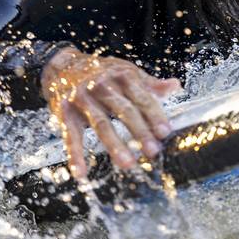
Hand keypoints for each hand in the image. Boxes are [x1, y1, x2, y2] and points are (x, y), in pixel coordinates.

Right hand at [41, 48, 181, 180]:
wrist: (62, 66)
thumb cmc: (101, 72)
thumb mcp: (126, 72)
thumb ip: (150, 84)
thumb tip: (175, 86)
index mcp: (122, 75)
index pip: (142, 97)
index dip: (155, 115)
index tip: (165, 132)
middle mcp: (102, 85)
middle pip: (124, 110)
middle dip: (140, 131)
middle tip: (153, 151)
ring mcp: (82, 98)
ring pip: (101, 124)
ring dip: (114, 145)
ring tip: (127, 164)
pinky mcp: (65, 112)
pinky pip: (71, 135)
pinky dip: (75, 155)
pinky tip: (82, 173)